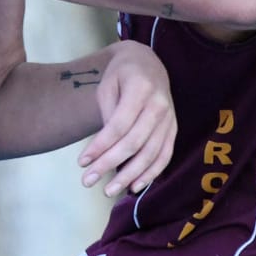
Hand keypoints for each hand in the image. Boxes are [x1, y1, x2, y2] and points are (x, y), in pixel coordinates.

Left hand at [79, 42, 176, 197]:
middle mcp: (160, 104)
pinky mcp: (174, 129)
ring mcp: (170, 118)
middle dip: (109, 164)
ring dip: (129, 175)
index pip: (118, 125)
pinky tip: (134, 187)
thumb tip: (104, 149)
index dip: (100, 146)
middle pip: (134, 142)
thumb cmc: (121, 75)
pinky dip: (151, 173)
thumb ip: (107, 114)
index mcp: (141, 88)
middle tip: (87, 181)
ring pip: (151, 153)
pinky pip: (165, 155)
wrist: (148, 64)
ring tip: (108, 190)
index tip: (81, 162)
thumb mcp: (107, 86)